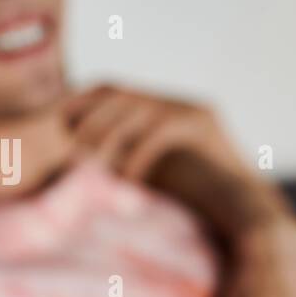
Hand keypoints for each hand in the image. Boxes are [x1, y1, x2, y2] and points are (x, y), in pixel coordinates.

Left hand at [63, 84, 250, 182]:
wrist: (241, 207)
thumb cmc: (191, 197)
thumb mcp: (145, 171)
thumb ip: (118, 160)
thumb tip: (73, 165)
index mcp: (158, 107)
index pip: (109, 88)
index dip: (79, 102)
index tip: (54, 124)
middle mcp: (174, 100)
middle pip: (118, 92)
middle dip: (88, 118)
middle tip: (69, 148)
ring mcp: (191, 106)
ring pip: (138, 108)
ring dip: (109, 136)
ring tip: (93, 165)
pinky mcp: (204, 122)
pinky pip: (162, 129)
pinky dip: (139, 153)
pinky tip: (128, 179)